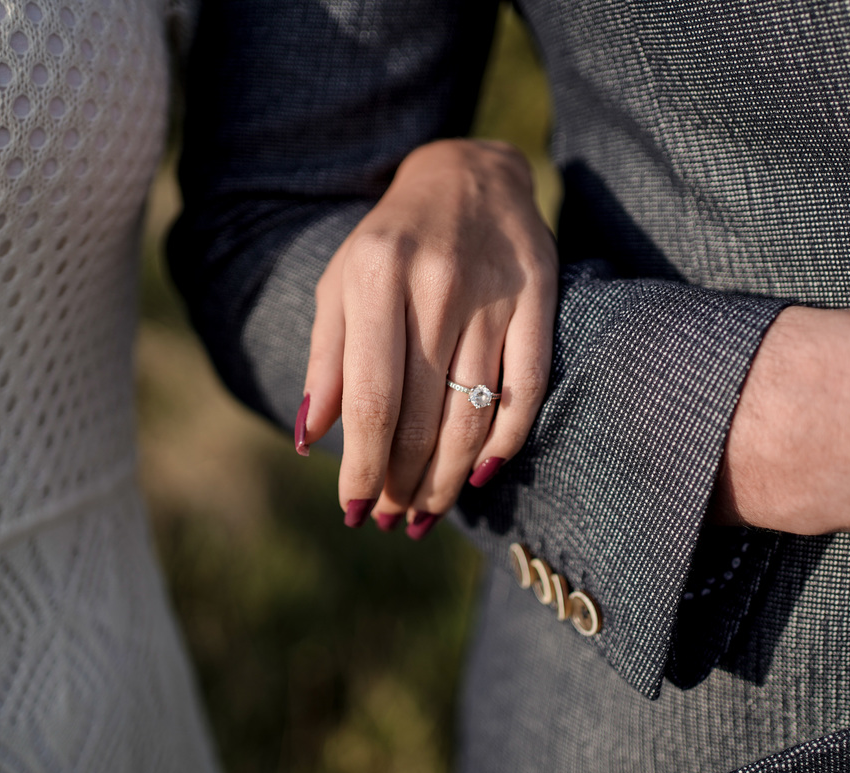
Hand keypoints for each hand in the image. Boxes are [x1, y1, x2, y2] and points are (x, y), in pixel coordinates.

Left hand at [297, 139, 557, 536]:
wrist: (468, 175)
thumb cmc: (391, 241)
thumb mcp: (342, 284)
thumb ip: (327, 359)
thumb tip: (310, 439)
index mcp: (376, 276)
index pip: (372, 399)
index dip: (364, 466)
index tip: (354, 509)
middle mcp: (437, 284)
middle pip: (422, 417)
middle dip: (403, 483)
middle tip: (392, 519)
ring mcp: (494, 292)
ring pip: (474, 414)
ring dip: (447, 479)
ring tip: (427, 512)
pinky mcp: (539, 297)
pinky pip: (527, 388)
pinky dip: (507, 441)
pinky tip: (482, 475)